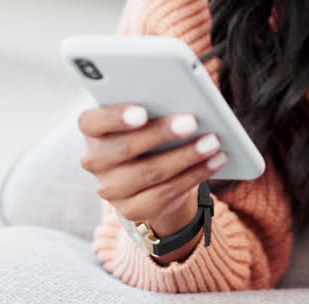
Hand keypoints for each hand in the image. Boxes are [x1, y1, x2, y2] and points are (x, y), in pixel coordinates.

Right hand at [78, 104, 226, 237]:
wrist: (148, 173)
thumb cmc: (149, 127)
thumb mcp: (146, 113)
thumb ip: (153, 102)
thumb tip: (184, 98)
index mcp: (92, 129)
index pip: (92, 121)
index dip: (116, 117)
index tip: (143, 111)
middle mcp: (94, 160)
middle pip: (125, 148)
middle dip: (161, 133)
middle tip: (192, 122)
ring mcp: (111, 189)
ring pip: (150, 173)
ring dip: (186, 156)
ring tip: (213, 142)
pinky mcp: (132, 210)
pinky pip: (166, 193)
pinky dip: (195, 174)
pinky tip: (215, 161)